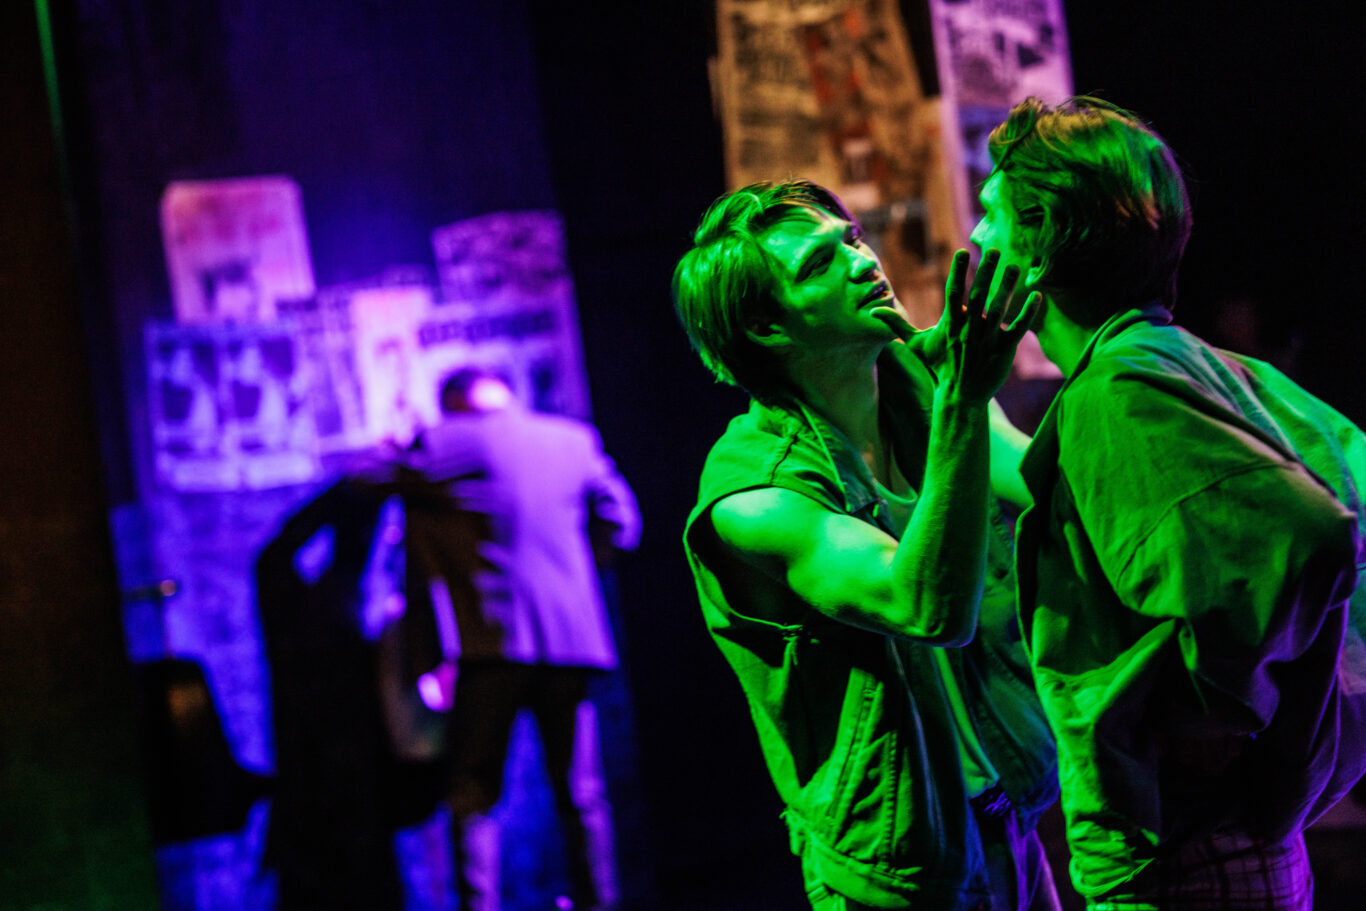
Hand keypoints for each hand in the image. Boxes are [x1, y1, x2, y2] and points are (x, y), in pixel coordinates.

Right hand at [872, 248, 1039, 400]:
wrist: (961, 396)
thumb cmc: (939, 367)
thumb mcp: (916, 345)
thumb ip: (897, 325)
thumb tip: (874, 313)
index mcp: (950, 325)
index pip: (953, 293)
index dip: (957, 272)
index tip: (962, 251)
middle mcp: (969, 329)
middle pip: (978, 296)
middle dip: (985, 272)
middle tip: (993, 249)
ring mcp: (988, 340)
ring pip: (999, 309)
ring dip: (1007, 287)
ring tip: (1015, 266)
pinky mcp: (1004, 350)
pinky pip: (1018, 329)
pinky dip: (1028, 313)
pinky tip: (1037, 295)